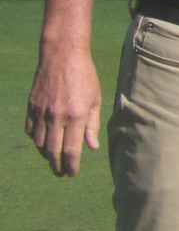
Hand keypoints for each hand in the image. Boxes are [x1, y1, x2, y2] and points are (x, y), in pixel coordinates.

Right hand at [25, 47, 101, 176]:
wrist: (62, 56)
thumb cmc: (84, 76)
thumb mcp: (95, 99)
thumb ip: (92, 125)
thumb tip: (91, 148)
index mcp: (76, 115)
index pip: (71, 151)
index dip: (71, 166)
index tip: (72, 174)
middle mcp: (57, 117)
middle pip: (53, 152)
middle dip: (58, 167)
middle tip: (61, 173)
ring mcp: (41, 113)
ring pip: (40, 144)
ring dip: (47, 155)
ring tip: (54, 159)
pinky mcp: (31, 108)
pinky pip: (31, 132)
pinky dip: (37, 140)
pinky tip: (44, 142)